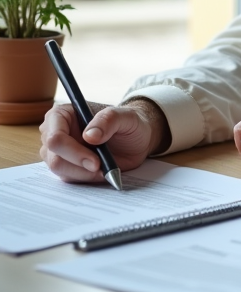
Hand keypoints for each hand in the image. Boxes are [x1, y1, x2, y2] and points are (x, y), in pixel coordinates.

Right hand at [39, 100, 163, 182]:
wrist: (136, 139)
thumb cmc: (128, 123)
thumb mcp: (126, 116)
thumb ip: (108, 120)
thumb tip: (89, 135)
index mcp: (62, 114)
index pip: (55, 137)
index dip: (73, 152)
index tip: (95, 161)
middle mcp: (55, 132)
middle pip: (54, 157)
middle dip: (79, 165)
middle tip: (100, 167)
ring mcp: (58, 150)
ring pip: (59, 170)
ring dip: (83, 173)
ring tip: (104, 167)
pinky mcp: (66, 164)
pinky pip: (68, 177)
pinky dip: (85, 177)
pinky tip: (101, 171)